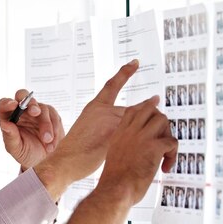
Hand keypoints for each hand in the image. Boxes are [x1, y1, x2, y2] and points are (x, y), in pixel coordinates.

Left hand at [0, 90, 64, 168]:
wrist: (43, 161)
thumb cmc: (25, 153)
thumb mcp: (16, 149)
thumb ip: (10, 137)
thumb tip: (4, 124)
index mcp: (9, 117)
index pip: (4, 104)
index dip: (7, 102)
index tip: (13, 105)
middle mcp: (22, 111)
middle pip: (23, 96)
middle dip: (30, 103)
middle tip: (35, 112)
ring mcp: (37, 112)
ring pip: (42, 108)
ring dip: (46, 124)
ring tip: (46, 140)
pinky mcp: (51, 116)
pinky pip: (54, 117)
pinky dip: (54, 130)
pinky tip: (51, 144)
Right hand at [32, 60, 139, 199]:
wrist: (67, 161)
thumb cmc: (74, 150)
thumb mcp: (86, 128)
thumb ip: (102, 123)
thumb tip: (113, 127)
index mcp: (95, 106)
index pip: (112, 85)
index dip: (124, 73)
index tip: (135, 63)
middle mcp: (104, 111)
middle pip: (133, 109)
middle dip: (146, 115)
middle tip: (155, 113)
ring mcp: (111, 122)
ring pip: (137, 123)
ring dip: (145, 134)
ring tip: (149, 142)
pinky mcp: (117, 136)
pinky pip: (136, 136)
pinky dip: (142, 143)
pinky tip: (146, 151)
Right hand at [97, 96, 177, 204]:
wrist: (115, 189)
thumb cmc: (114, 180)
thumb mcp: (114, 156)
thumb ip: (124, 147)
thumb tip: (137, 150)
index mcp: (119, 134)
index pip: (133, 111)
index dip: (146, 106)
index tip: (153, 103)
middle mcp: (130, 132)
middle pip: (150, 110)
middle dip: (160, 120)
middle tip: (164, 134)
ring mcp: (142, 138)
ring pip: (163, 120)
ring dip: (168, 135)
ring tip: (164, 152)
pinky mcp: (154, 147)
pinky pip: (172, 142)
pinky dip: (173, 155)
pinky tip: (165, 167)